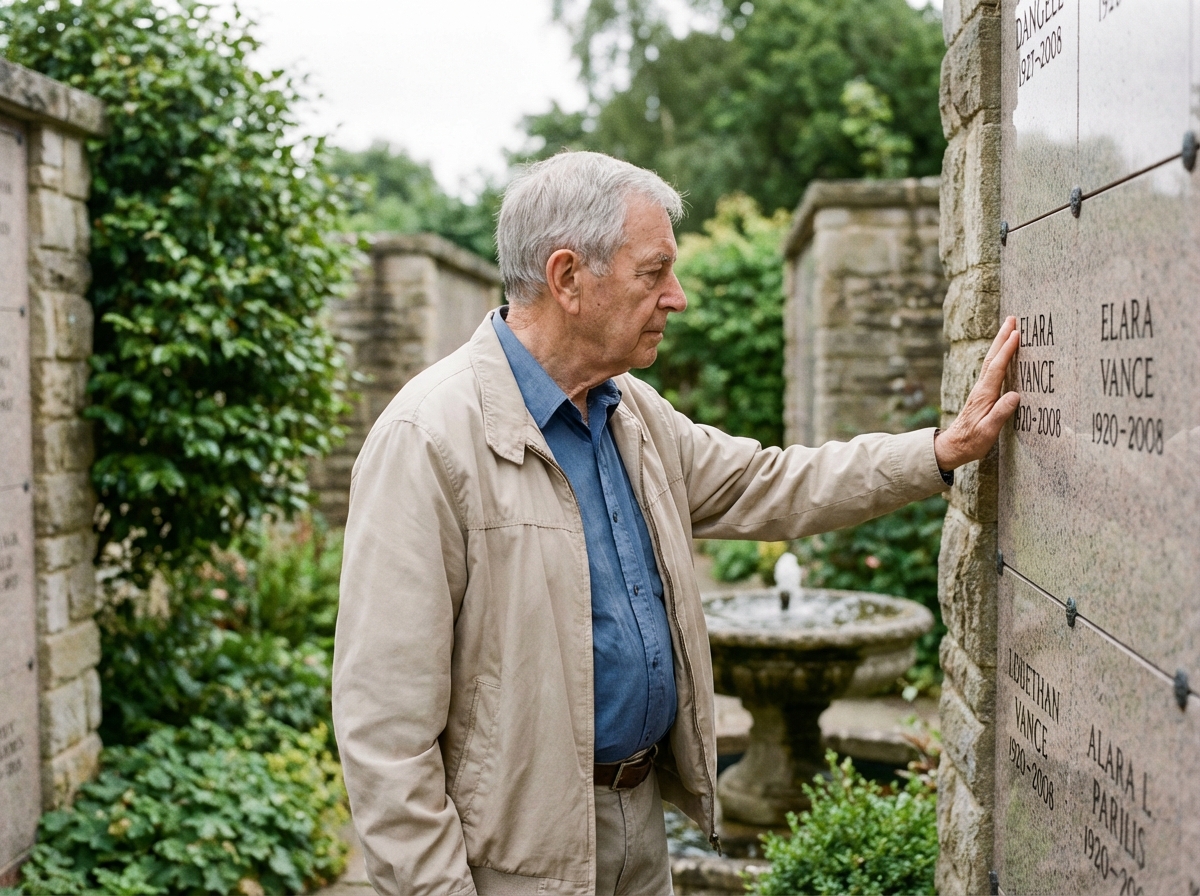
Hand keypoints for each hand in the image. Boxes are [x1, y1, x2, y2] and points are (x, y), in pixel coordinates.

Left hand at [934, 316, 1020, 470]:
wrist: (954, 446)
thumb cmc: (972, 441)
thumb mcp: (988, 431)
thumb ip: (1000, 414)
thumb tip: (1014, 395)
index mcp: (984, 395)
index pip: (997, 368)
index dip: (1007, 350)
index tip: (1016, 333)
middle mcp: (981, 388)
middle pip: (992, 358)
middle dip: (1002, 337)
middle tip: (1012, 318)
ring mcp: (981, 389)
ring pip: (991, 361)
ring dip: (1000, 343)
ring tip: (1009, 328)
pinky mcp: (982, 393)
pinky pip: (992, 369)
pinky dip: (999, 356)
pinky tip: (1003, 352)